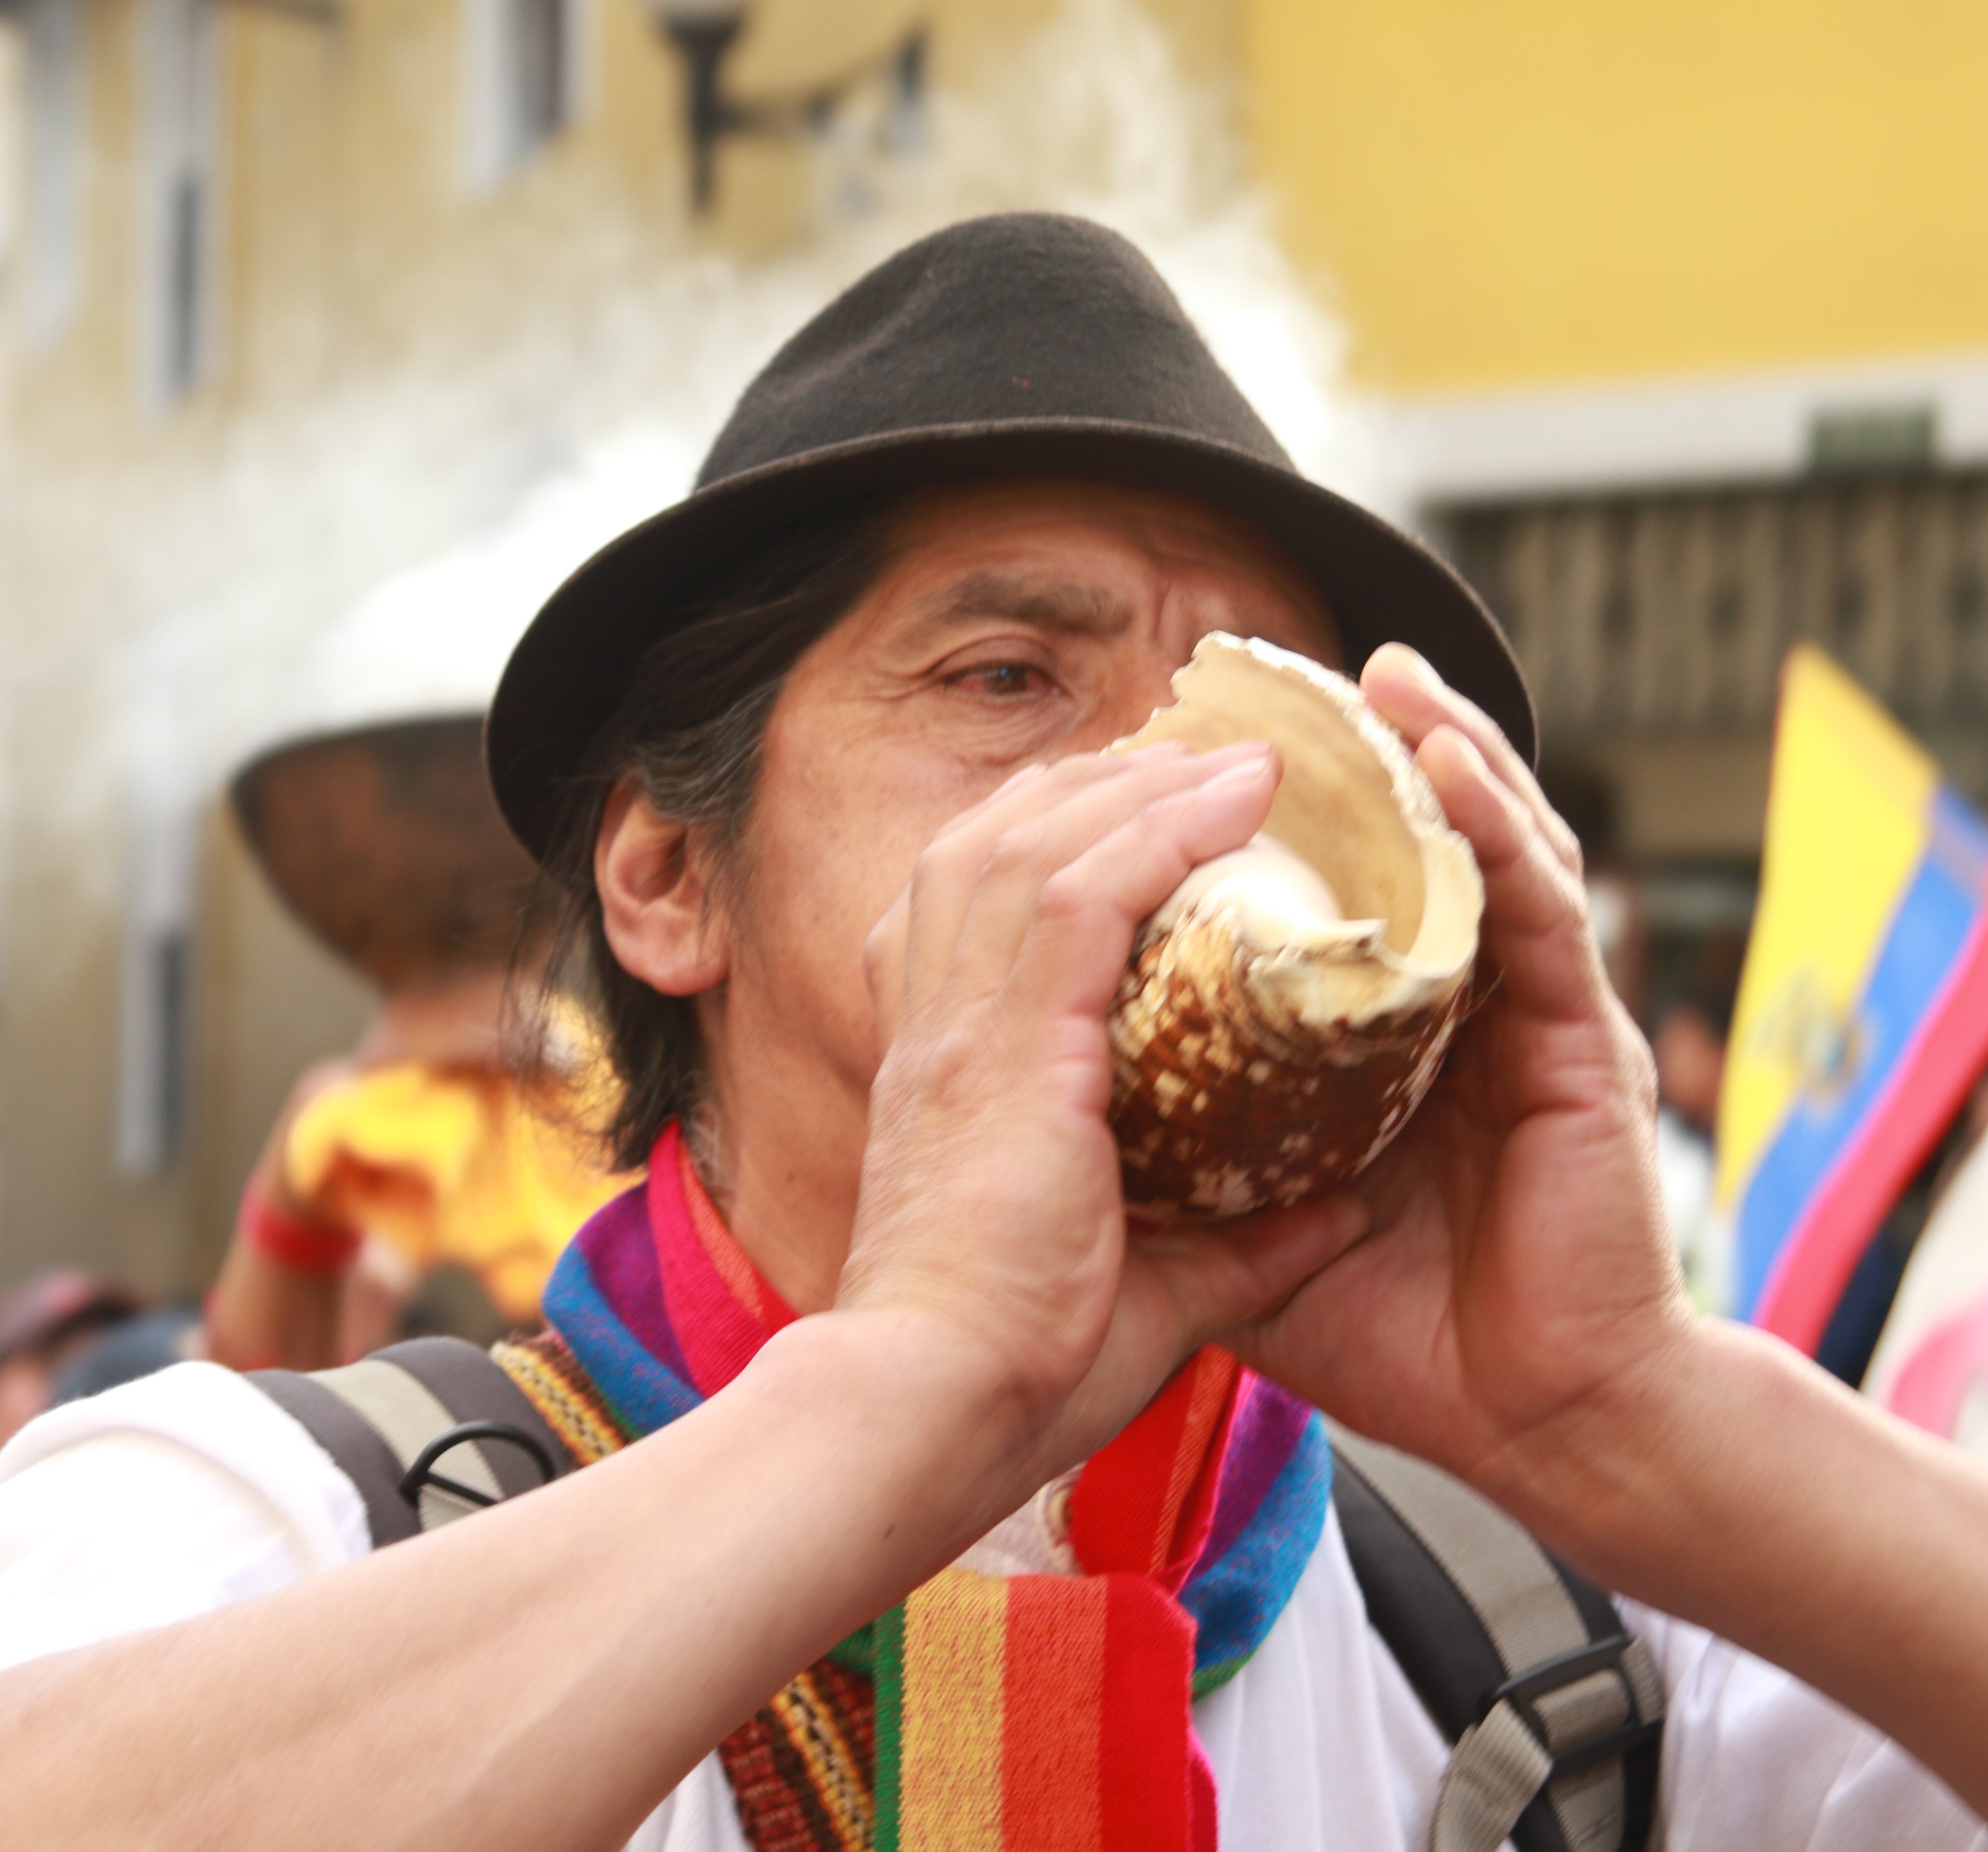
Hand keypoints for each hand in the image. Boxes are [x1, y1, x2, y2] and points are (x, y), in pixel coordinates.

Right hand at [837, 742, 1371, 1514]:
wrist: (928, 1411)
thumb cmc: (1008, 1370)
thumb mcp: (1139, 1284)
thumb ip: (1231, 1239)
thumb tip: (1336, 1211)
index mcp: (937, 1070)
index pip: (971, 903)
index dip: (1050, 839)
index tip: (1137, 816)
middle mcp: (932, 1025)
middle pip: (994, 839)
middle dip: (1093, 781)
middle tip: (1199, 756)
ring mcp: (960, 1026)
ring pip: (1037, 836)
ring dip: (1140, 782)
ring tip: (1243, 758)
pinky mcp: (1010, 1044)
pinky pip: (1087, 889)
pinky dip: (1163, 827)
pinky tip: (1242, 794)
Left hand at [1227, 644, 1697, 1517]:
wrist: (1530, 1428)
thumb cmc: (1399, 1339)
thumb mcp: (1235, 1247)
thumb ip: (1175, 1185)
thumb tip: (1067, 1152)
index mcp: (1367, 1057)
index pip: (1315, 913)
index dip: (1255, 837)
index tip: (1179, 765)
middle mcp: (1448, 1022)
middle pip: (1393, 859)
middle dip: (1341, 764)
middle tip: (1276, 685)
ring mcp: (1524, 1026)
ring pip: (1478, 851)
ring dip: (1433, 753)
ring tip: (1379, 679)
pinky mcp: (1586, 1050)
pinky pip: (1540, 914)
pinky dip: (1497, 831)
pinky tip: (1453, 766)